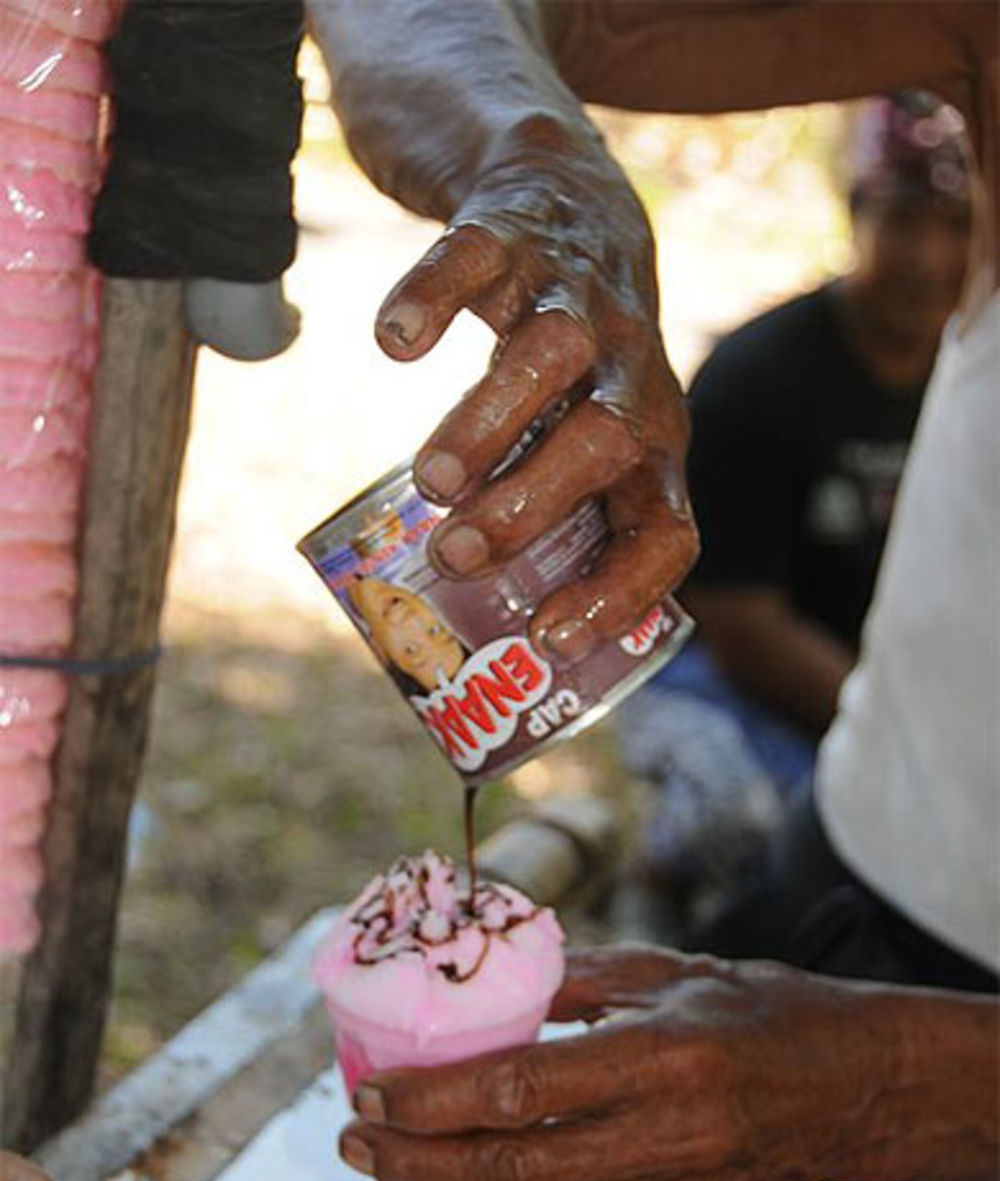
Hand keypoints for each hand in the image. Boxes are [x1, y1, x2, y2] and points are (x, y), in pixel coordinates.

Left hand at [338, 947, 897, 1180]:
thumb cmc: (755, 1013)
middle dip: (415, 1165)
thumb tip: (473, 984)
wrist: (849, 1084)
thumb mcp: (664, 971)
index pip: (522, 1093)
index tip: (375, 1093)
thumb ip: (568, 980)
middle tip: (355, 1145)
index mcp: (662, 1058)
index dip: (434, 1100)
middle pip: (513, 1175)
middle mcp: (670, 1142)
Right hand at [376, 118, 698, 661]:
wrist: (571, 198)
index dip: (621, 590)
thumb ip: (546, 519)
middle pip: (608, 441)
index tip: (547, 638)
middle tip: (456, 556)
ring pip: (549, 356)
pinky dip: (434, 297)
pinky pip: (478, 258)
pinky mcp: (517, 233)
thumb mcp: (587, 443)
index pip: (666, 528)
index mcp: (653, 442)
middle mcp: (628, 372)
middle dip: (533, 506)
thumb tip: (464, 630)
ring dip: (489, 423)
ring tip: (427, 483)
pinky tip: (394, 341)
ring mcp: (577, 298)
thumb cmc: (573, 366)